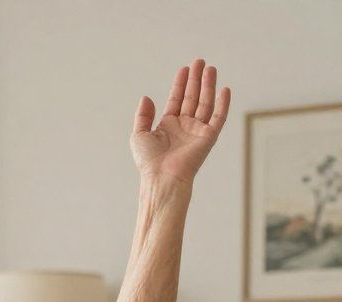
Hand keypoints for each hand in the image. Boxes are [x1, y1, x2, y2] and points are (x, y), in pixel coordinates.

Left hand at [131, 59, 229, 187]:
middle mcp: (184, 127)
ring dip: (208, 86)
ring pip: (206, 103)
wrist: (162, 178)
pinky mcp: (209, 137)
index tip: (184, 68)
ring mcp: (197, 131)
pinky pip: (218, 117)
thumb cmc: (149, 162)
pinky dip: (223, 104)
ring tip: (210, 68)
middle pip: (193, 98)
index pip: (177, 100)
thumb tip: (146, 97)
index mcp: (169, 126)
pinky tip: (224, 89)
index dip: (180, 84)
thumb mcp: (139, 135)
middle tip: (200, 62)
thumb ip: (142, 116)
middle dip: (196, 80)